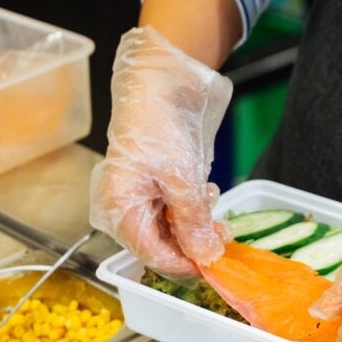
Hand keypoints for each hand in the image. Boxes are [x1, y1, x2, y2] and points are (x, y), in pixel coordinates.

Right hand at [90, 26, 232, 275]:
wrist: (160, 79)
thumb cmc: (159, 123)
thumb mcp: (181, 177)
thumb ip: (193, 221)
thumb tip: (205, 256)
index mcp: (118, 208)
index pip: (151, 254)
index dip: (184, 262)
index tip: (214, 261)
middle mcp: (124, 208)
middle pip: (161, 244)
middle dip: (194, 241)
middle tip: (223, 232)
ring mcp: (140, 198)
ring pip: (171, 229)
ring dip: (197, 224)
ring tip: (214, 204)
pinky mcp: (155, 187)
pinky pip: (174, 211)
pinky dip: (192, 208)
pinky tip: (205, 193)